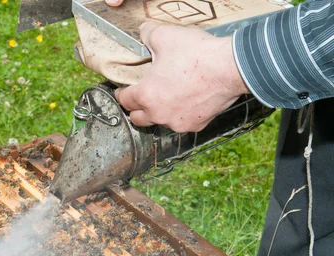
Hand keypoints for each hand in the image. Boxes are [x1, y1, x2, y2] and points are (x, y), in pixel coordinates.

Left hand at [105, 19, 250, 131]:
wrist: (231, 69)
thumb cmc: (197, 54)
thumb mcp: (165, 36)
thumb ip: (148, 35)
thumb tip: (143, 32)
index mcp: (146, 95)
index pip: (124, 100)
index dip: (121, 93)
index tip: (123, 90)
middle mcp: (158, 114)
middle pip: (137, 118)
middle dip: (136, 109)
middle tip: (141, 98)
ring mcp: (177, 122)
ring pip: (160, 122)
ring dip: (159, 113)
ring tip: (166, 99)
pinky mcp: (195, 126)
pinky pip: (182, 122)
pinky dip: (181, 114)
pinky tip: (187, 101)